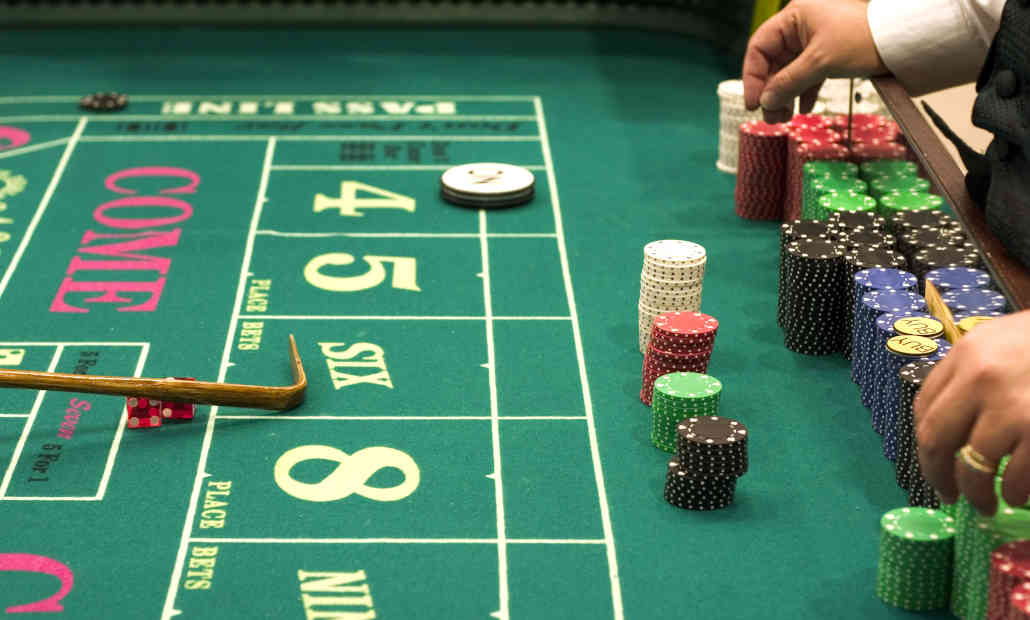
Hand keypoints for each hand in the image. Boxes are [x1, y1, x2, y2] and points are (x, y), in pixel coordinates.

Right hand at [741, 0, 888, 122]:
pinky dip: (803, 91)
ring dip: (785, 95)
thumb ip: (788, 82)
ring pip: (789, 70)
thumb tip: (765, 103)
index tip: (755, 103)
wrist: (902, 41)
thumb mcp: (821, 62)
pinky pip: (807, 73)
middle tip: (770, 118)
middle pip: (773, 61)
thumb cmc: (863, 40)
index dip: (753, 76)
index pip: (760, 47)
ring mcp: (814, 39)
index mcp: (794, 16)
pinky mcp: (828, 52)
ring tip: (784, 119)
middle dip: (771, 92)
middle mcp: (801, 25)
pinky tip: (803, 109)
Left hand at [914, 310, 1029, 514]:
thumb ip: (973, 373)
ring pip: (973, 465)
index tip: (934, 464)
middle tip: (948, 495)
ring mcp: (1013, 407)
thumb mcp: (1003, 341)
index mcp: (966, 354)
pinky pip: (1016, 476)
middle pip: (936, 439)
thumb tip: (952, 426)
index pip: (924, 408)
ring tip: (985, 504)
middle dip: (937, 475)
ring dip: (976, 493)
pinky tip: (1016, 496)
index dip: (925, 443)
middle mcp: (981, 379)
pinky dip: (1014, 492)